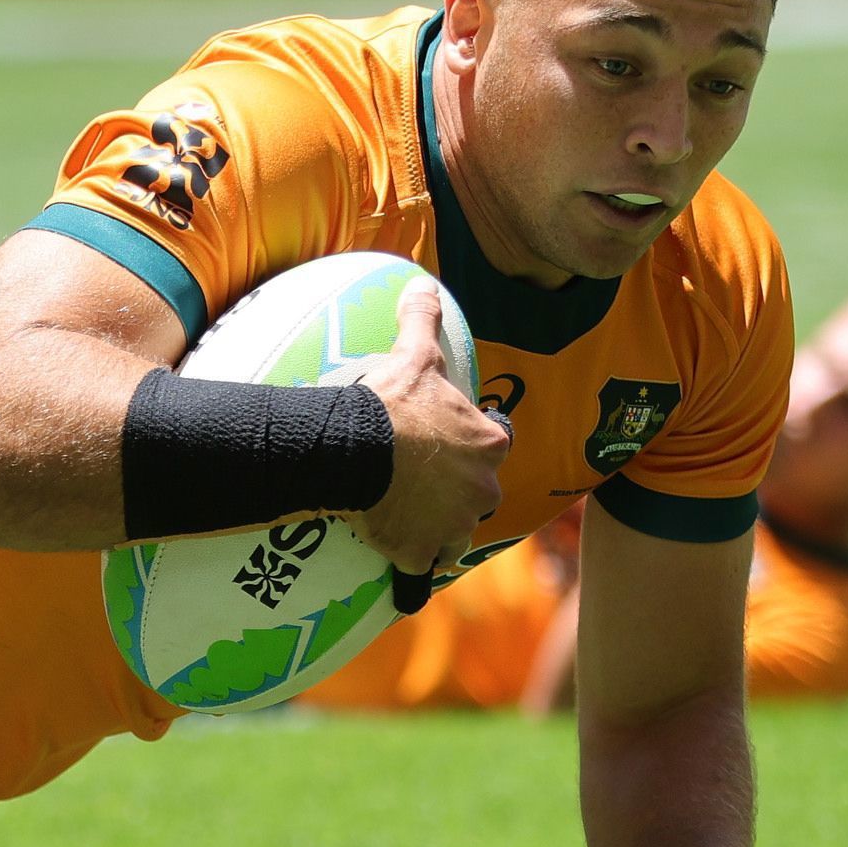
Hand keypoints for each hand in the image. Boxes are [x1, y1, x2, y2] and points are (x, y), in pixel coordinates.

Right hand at [355, 278, 508, 582]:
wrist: (355, 449)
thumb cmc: (393, 401)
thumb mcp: (414, 354)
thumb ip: (423, 319)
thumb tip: (422, 283)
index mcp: (490, 445)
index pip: (493, 448)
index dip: (469, 447)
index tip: (442, 445)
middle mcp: (484, 490)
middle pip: (476, 496)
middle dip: (455, 494)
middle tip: (417, 482)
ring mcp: (454, 526)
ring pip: (454, 536)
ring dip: (438, 531)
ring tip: (406, 518)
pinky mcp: (421, 552)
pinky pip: (420, 563)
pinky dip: (410, 560)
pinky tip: (392, 549)